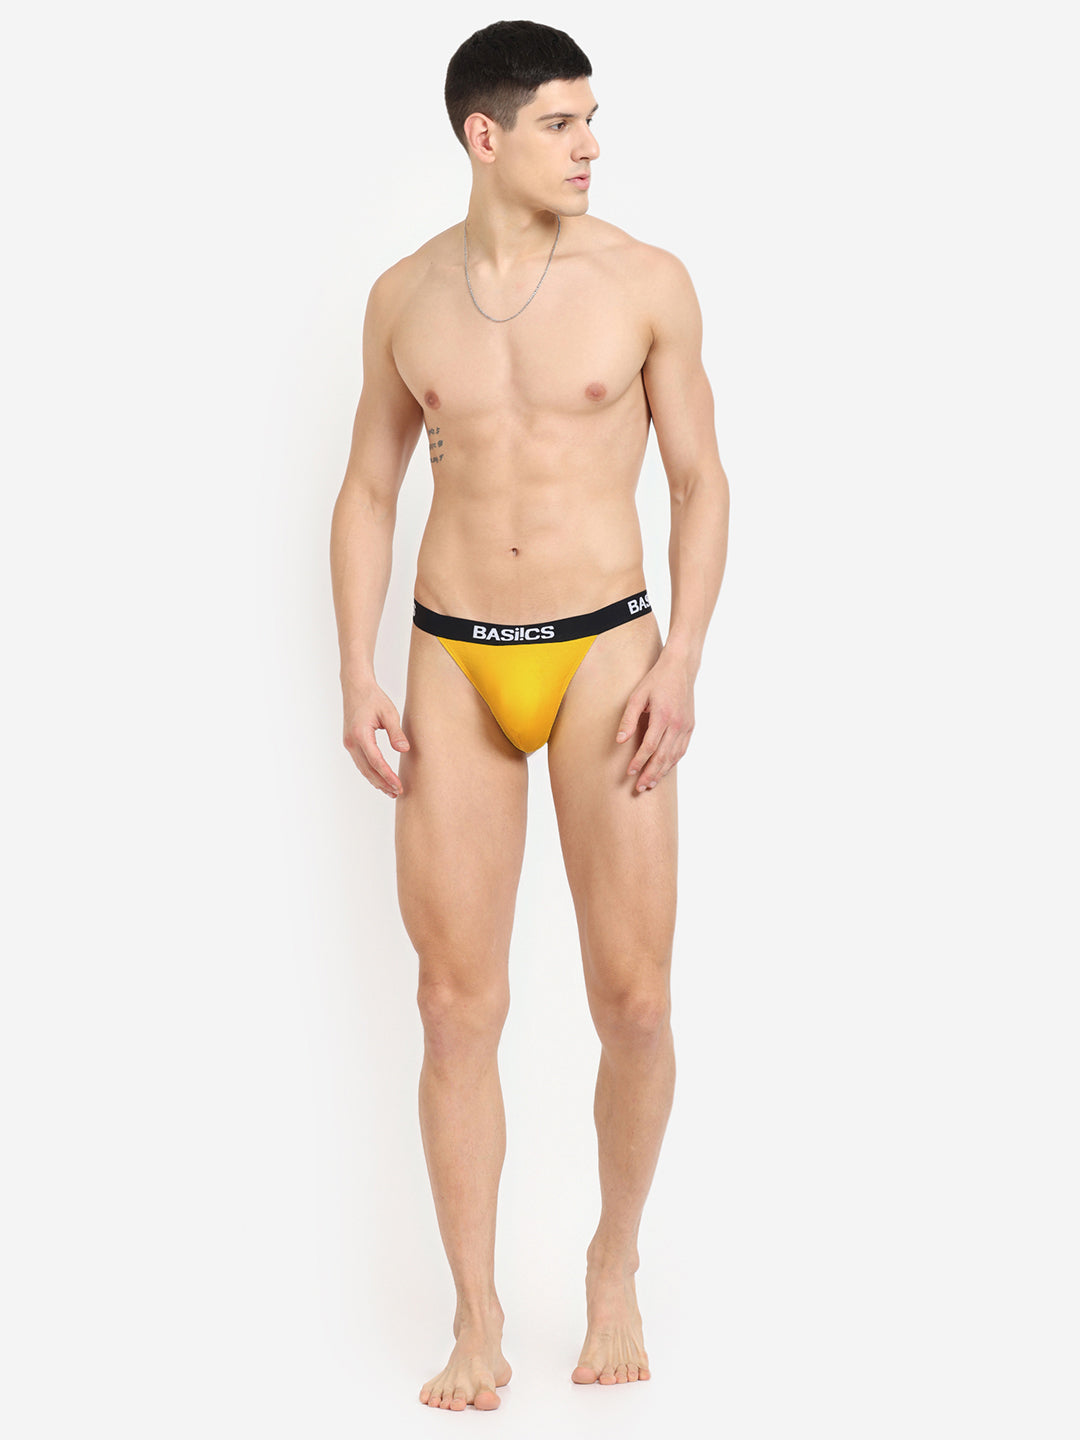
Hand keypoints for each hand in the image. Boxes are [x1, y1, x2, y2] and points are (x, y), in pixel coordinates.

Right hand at [342, 679, 409, 796]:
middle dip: (383, 783)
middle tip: (397, 793)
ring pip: (363, 768)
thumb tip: (404, 750)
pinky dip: (370, 772)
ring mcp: (348, 743)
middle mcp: (351, 742)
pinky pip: (360, 762)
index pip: (376, 761)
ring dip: (376, 781)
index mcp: (360, 734)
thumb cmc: (373, 698)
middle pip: (368, 770)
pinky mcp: (350, 742)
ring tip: (390, 791)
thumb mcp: (389, 713)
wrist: (355, 687)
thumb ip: (396, 733)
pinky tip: (380, 778)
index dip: (388, 776)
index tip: (399, 786)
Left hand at [615, 653, 694, 791]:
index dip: (639, 762)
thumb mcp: (637, 696)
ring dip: (662, 772)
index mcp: (662, 716)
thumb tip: (620, 741)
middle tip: (640, 787)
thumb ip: (628, 719)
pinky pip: (682, 750)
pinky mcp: (690, 726)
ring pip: (674, 756)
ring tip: (651, 783)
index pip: (650, 747)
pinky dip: (673, 762)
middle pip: (663, 756)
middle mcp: (677, 724)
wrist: (680, 668)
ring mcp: (686, 726)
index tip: (630, 773)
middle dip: (650, 773)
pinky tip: (665, 770)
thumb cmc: (656, 681)